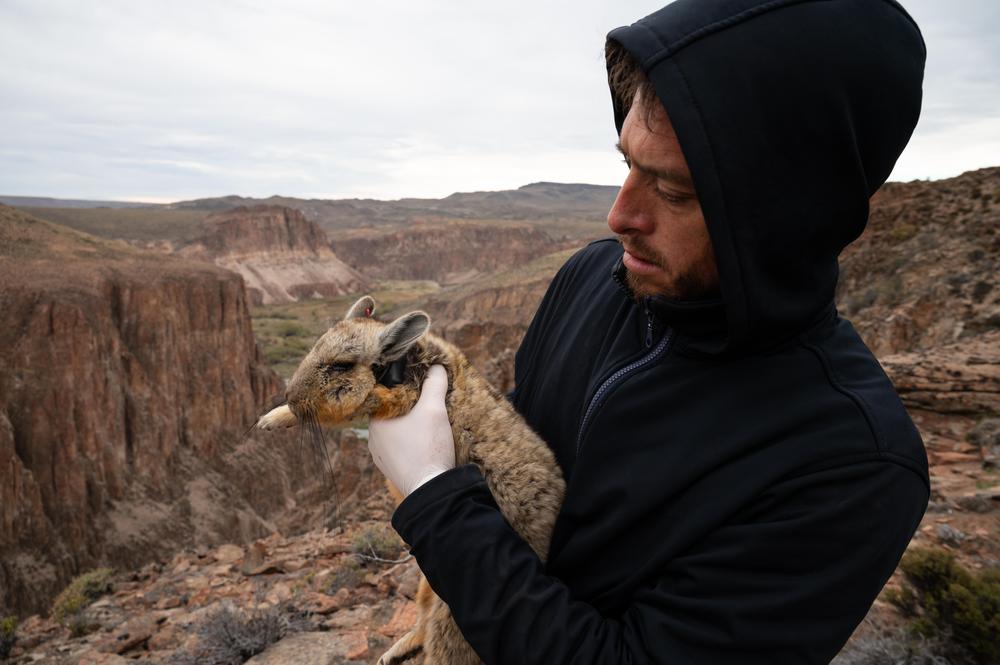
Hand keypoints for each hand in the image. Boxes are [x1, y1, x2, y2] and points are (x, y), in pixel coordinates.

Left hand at [368, 365, 455, 495]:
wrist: (431, 490)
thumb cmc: (427, 447)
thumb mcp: (434, 409)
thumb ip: (434, 384)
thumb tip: (436, 366)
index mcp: (376, 421)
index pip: (386, 395)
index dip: (403, 386)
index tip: (419, 382)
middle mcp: (373, 439)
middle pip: (392, 414)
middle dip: (409, 407)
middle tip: (428, 401)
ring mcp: (381, 457)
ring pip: (396, 433)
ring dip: (410, 426)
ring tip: (429, 422)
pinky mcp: (392, 471)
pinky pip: (400, 449)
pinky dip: (411, 443)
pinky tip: (425, 443)